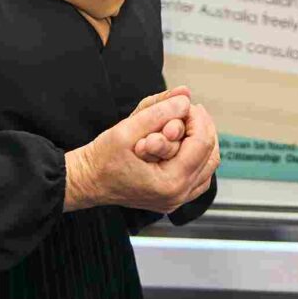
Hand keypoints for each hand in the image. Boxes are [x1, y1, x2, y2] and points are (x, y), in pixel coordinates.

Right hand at [66, 92, 217, 212]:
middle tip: (190, 109)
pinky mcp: (172, 198)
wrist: (87, 181)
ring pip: (209, 167)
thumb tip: (185, 98)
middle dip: (203, 127)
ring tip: (190, 121)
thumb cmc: (102, 159)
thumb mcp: (126, 129)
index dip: (198, 118)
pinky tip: (187, 141)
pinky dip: (199, 157)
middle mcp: (177, 195)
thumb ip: (158, 111)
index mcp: (169, 182)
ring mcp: (176, 200)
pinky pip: (199, 177)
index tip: (185, 104)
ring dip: (204, 141)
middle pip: (211, 155)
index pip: (201, 143)